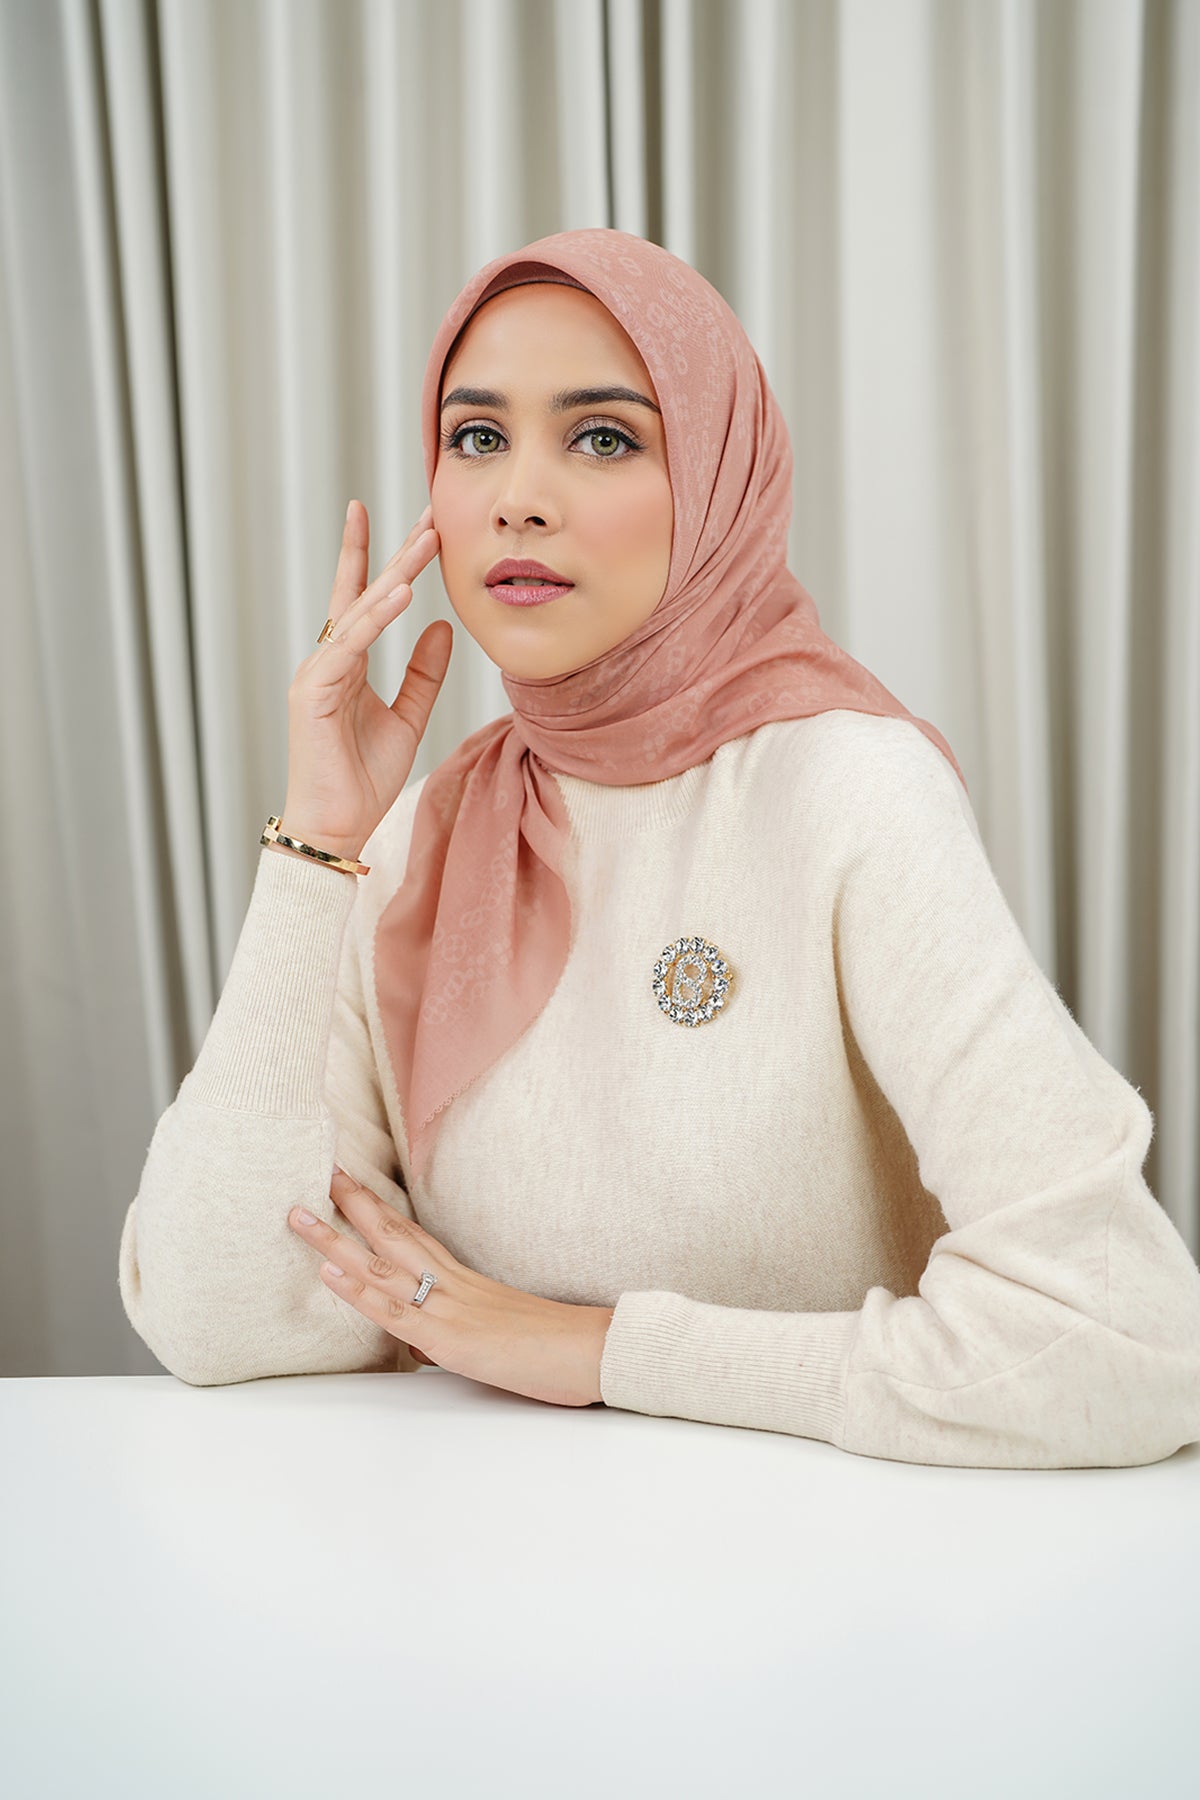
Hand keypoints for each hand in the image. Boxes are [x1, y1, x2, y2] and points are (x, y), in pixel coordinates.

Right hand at [278, 501, 452, 860]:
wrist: (335, 826)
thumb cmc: (362, 780)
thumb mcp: (408, 719)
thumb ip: (423, 675)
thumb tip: (442, 629)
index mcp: (347, 664)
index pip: (366, 599)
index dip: (384, 558)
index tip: (414, 523)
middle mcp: (328, 659)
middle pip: (365, 593)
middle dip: (397, 552)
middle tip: (429, 513)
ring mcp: (317, 672)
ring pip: (360, 612)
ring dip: (394, 573)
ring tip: (426, 541)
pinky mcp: (313, 690)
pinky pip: (351, 645)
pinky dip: (376, 617)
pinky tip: (401, 593)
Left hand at [287, 1169, 614, 1407]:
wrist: (591, 1351)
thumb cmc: (556, 1347)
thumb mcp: (500, 1334)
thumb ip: (460, 1332)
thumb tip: (428, 1344)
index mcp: (466, 1281)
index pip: (415, 1236)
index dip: (381, 1210)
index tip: (353, 1185)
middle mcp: (452, 1283)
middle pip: (394, 1233)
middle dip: (354, 1204)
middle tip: (321, 1173)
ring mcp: (446, 1306)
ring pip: (381, 1265)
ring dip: (335, 1239)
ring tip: (300, 1216)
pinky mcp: (446, 1337)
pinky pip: (392, 1310)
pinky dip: (357, 1290)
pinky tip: (328, 1272)